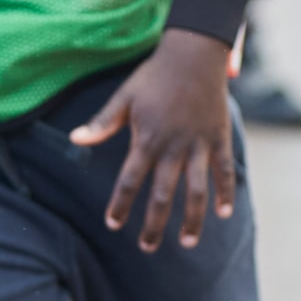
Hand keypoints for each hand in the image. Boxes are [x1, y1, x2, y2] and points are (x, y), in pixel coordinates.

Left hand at [67, 30, 235, 252]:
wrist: (194, 53)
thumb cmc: (155, 75)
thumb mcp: (124, 97)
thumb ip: (102, 123)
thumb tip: (74, 140)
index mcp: (147, 139)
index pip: (129, 182)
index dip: (120, 205)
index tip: (114, 224)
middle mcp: (173, 148)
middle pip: (163, 196)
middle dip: (155, 225)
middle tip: (147, 247)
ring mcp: (199, 144)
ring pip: (196, 191)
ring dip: (193, 220)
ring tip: (188, 243)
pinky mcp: (219, 138)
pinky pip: (224, 171)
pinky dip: (226, 192)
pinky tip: (224, 214)